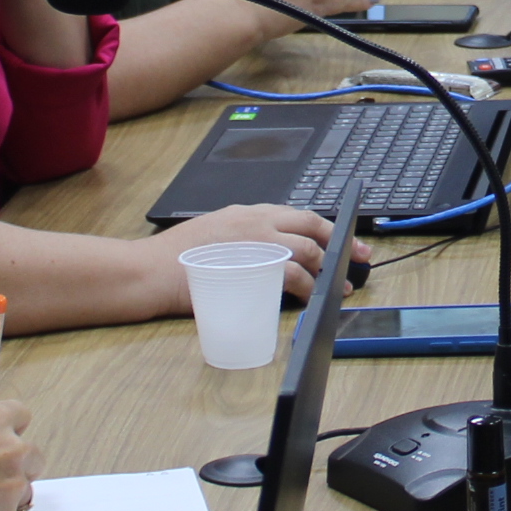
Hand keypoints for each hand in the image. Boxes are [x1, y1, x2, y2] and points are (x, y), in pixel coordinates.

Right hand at [146, 204, 329, 302]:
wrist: (151, 270)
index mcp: (247, 213)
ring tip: (338, 286)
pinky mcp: (252, 265)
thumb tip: (265, 254)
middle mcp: (255, 221)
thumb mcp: (213, 234)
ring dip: (328, 269)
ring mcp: (255, 242)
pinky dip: (308, 286)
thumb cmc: (175, 260)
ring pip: (307, 250)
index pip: (296, 214)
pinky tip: (312, 297)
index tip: (343, 237)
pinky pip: (292, 274)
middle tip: (360, 257)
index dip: (324, 227)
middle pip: (310, 225)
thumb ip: (242, 238)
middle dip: (340, 241)